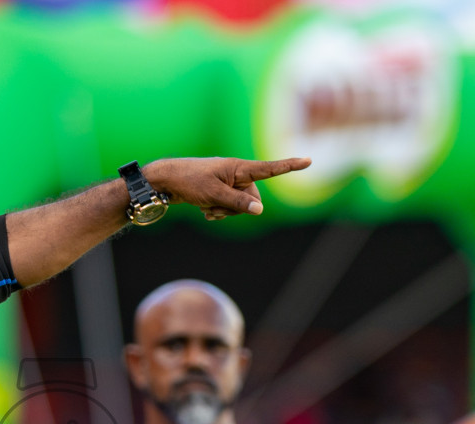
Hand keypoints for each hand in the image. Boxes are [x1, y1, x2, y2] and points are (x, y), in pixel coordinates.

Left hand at [145, 157, 311, 220]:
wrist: (165, 182)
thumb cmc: (189, 182)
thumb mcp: (214, 195)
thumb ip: (238, 203)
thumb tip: (260, 210)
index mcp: (238, 168)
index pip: (269, 169)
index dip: (289, 166)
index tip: (308, 160)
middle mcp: (236, 174)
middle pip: (252, 199)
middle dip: (236, 208)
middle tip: (215, 205)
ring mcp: (228, 184)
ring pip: (239, 207)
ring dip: (224, 212)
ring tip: (207, 207)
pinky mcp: (219, 192)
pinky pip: (228, 208)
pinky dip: (218, 212)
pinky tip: (204, 209)